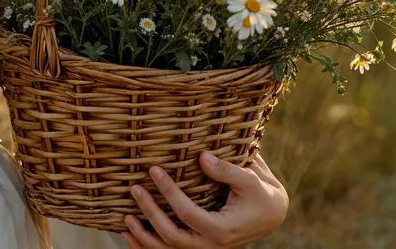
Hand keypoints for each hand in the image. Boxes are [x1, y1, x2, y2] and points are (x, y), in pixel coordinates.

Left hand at [122, 151, 287, 248]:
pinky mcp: (198, 247)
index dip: (169, 193)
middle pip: (173, 236)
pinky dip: (146, 247)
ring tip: (125, 217)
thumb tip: (202, 157)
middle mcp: (212, 246)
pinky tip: (129, 234)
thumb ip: (227, 170)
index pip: (188, 213)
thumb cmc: (260, 193)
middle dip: (150, 213)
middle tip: (134, 189)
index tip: (153, 170)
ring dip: (143, 236)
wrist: (270, 214)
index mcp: (223, 230)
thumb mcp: (251, 179)